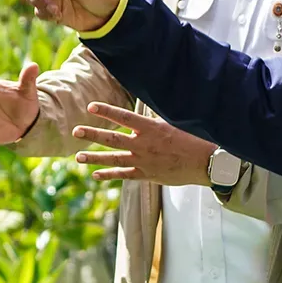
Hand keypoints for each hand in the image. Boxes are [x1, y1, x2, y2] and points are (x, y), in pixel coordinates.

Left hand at [72, 102, 216, 185]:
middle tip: (76, 131)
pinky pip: (124, 175)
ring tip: (77, 156)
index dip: (106, 111)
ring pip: (113, 159)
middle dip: (92, 134)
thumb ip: (154, 119)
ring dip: (94, 158)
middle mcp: (144, 144)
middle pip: (112, 138)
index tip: (91, 106)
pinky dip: (109, 175)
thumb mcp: (174, 122)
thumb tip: (141, 109)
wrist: (206, 163)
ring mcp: (144, 161)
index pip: (123, 117)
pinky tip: (95, 175)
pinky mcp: (147, 175)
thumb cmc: (193, 139)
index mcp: (151, 128)